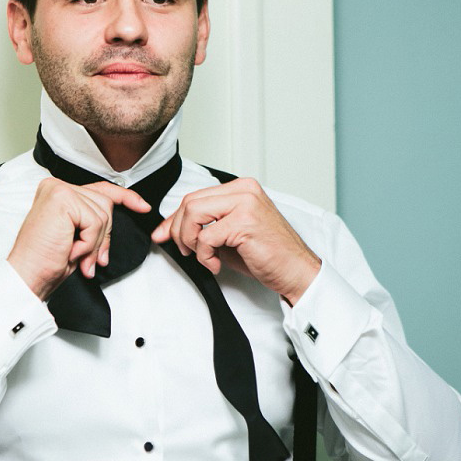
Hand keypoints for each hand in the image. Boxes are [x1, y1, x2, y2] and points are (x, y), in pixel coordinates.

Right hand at [8, 178, 150, 299]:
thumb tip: (112, 222)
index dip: (126, 197)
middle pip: (105, 203)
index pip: (100, 189)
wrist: (28, 276)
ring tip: (75, 254)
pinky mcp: (63, 200)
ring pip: (102, 214)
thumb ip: (93, 222)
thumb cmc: (45, 261)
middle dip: (103, 235)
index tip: (143, 206)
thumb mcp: (78, 238)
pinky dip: (88, 242)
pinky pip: (95, 222)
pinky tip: (71, 249)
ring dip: (94, 242)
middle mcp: (56, 187)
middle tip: (89, 257)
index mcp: (58, 192)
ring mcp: (59, 190)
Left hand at [151, 178, 320, 304]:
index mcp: (241, 188)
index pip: (195, 196)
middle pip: (189, 202)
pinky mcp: (244, 222)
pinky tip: (216, 264)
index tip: (164, 235)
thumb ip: (203, 228)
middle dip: (178, 230)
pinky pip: (205, 237)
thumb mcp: (229, 236)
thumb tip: (168, 230)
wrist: (296, 271)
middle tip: (185, 251)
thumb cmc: (268, 255)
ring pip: (193, 213)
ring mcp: (245, 203)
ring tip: (203, 257)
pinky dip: (204, 255)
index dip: (174, 218)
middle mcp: (243, 190)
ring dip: (189, 240)